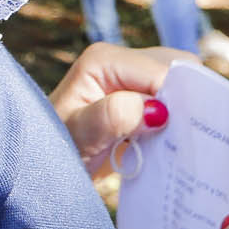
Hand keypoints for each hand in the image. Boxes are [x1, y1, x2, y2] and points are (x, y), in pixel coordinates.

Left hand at [49, 41, 186, 176]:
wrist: (42, 169)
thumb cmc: (51, 150)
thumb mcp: (79, 136)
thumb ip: (113, 117)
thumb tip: (157, 111)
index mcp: (104, 60)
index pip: (159, 71)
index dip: (177, 99)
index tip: (182, 134)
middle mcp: (121, 61)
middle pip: (177, 70)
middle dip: (186, 102)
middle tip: (184, 139)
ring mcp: (132, 77)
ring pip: (182, 83)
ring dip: (184, 112)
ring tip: (176, 142)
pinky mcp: (141, 95)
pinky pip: (175, 99)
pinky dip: (179, 118)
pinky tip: (170, 141)